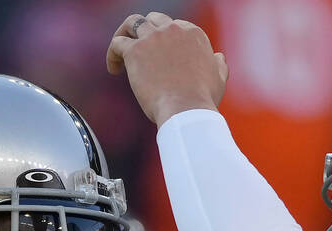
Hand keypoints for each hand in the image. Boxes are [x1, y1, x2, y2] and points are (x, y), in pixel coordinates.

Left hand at [106, 11, 228, 125]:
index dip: (166, 41)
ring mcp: (153, 38)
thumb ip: (218, 64)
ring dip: (125, 33)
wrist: (186, 109)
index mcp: (193, 33)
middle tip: (140, 51)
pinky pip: (117, 43)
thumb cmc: (202, 99)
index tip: (162, 59)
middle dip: (146, 32)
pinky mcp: (135, 51)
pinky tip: (114, 68)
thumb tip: (218, 57)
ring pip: (132, 23)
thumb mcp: (219, 79)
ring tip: (121, 52)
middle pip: (154, 19)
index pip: (175, 26)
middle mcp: (173, 29)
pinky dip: (112, 54)